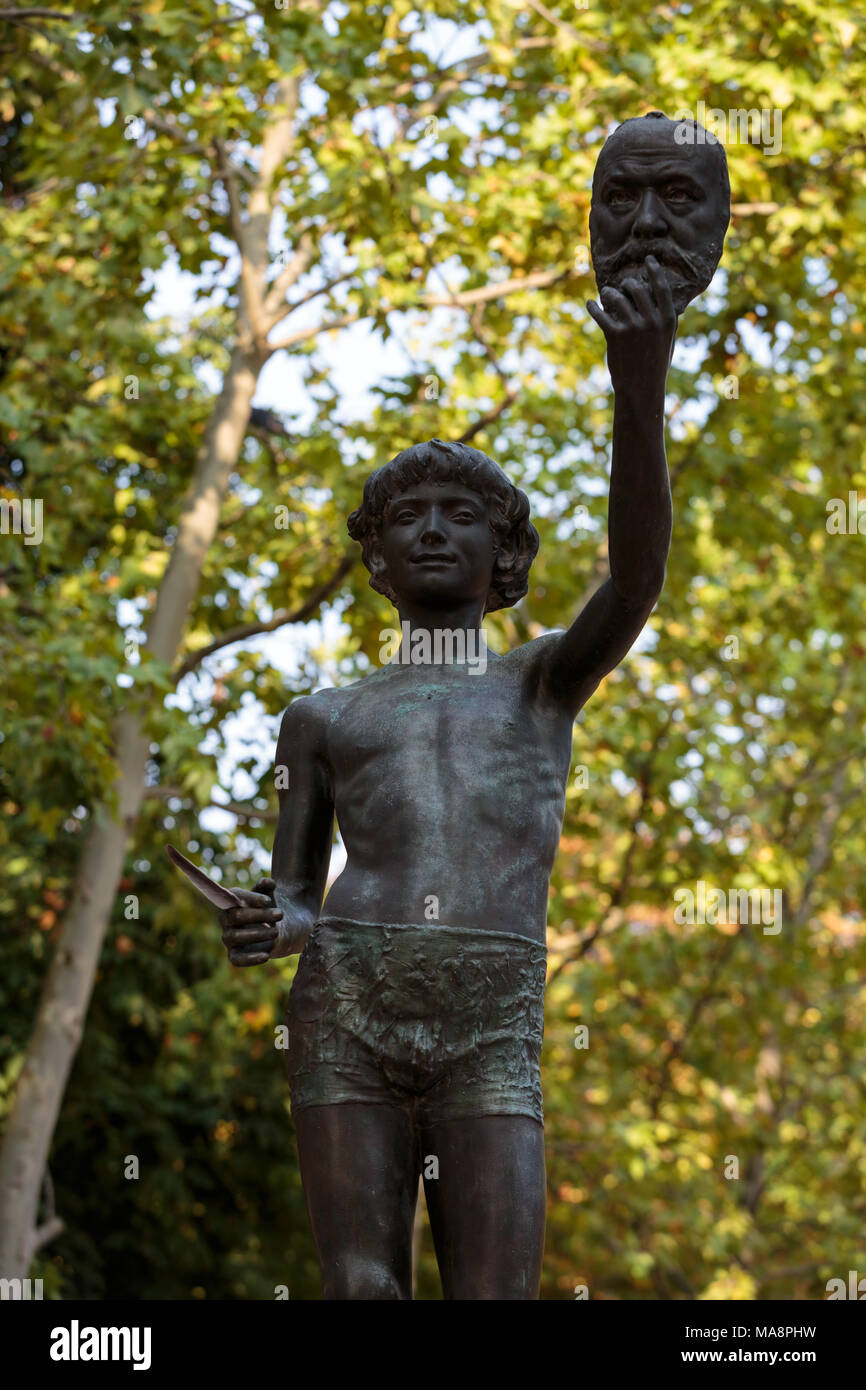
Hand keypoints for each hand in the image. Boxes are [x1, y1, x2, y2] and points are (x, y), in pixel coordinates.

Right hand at [218, 876, 282, 966]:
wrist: (274, 930)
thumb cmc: (267, 909)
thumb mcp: (268, 896)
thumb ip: (267, 887)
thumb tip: (268, 882)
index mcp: (232, 902)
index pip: (235, 896)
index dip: (251, 898)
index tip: (268, 900)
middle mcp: (226, 919)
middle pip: (237, 916)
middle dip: (259, 915)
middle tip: (280, 914)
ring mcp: (229, 938)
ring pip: (236, 936)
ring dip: (257, 934)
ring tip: (277, 931)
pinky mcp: (234, 955)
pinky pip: (236, 959)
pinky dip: (250, 959)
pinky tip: (266, 956)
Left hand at [586, 255, 676, 401]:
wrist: (642, 389)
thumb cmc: (655, 365)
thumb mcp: (667, 341)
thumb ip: (665, 320)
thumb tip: (660, 298)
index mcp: (668, 319)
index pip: (661, 287)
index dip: (654, 270)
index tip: (648, 259)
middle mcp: (652, 320)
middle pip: (636, 288)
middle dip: (627, 284)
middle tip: (622, 286)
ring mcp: (633, 327)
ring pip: (617, 297)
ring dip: (609, 294)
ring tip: (607, 295)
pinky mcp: (615, 335)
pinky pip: (601, 313)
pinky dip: (593, 307)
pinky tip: (590, 304)